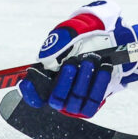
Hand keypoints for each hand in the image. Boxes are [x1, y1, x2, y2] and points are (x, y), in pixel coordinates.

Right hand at [17, 1, 137, 117]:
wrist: (107, 38)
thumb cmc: (81, 36)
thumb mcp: (67, 34)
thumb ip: (56, 44)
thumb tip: (47, 60)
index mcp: (47, 78)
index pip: (33, 93)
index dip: (30, 91)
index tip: (31, 82)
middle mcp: (59, 93)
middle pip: (56, 99)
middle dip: (64, 81)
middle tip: (72, 63)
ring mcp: (75, 101)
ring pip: (75, 100)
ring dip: (83, 81)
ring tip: (90, 62)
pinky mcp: (91, 104)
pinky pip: (93, 101)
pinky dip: (99, 85)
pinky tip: (104, 69)